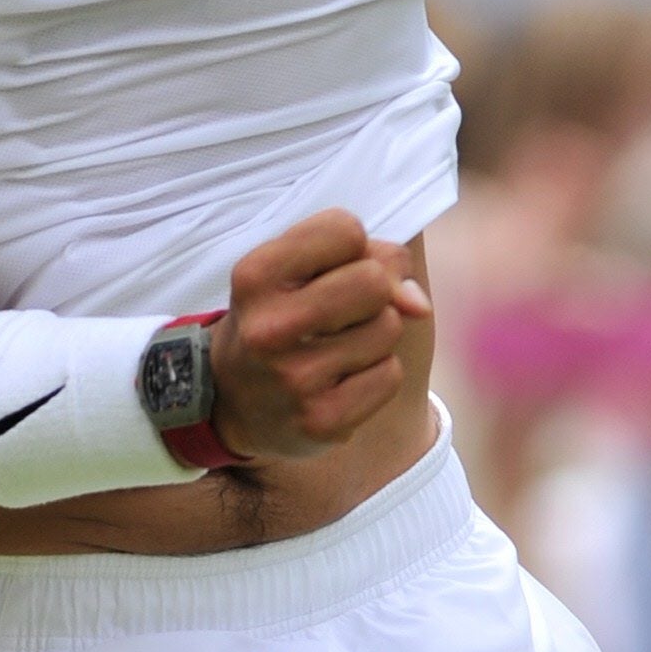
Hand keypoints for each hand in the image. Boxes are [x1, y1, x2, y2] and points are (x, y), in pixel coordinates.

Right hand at [210, 212, 429, 465]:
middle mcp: (268, 328)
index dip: (352, 247)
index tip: (329, 270)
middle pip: (374, 280)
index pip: (345, 230)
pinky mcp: (321, 421)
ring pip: (389, 327)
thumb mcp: (298, 272)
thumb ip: (369, 258)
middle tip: (341, 313)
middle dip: (372, 292)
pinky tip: (342, 381)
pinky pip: (391, 375)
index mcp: (254, 276)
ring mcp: (294, 379)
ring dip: (377, 334)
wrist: (231, 401)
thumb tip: (419, 305)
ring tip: (337, 348)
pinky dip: (377, 374)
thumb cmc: (279, 317)